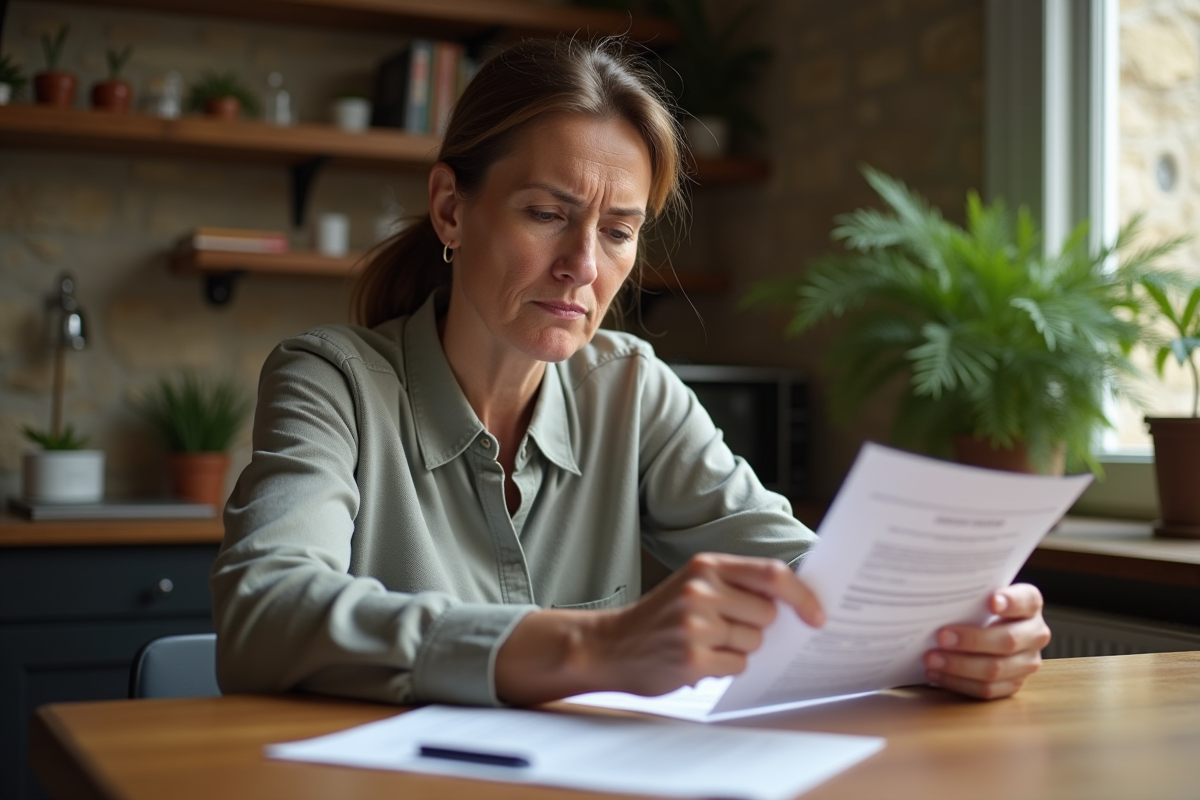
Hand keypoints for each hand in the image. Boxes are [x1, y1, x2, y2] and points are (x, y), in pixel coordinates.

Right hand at [591, 553, 824, 696]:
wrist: (609, 645)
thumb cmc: (661, 617)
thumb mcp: (693, 584)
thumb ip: (737, 586)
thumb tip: (794, 605)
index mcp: (706, 566)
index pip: (772, 574)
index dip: (802, 596)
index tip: (818, 616)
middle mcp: (701, 590)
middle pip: (767, 615)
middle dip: (755, 627)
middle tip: (724, 629)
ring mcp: (695, 624)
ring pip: (753, 644)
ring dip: (737, 650)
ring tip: (704, 643)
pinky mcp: (692, 658)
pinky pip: (737, 667)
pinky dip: (723, 668)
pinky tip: (697, 660)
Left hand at [924, 583, 1050, 699]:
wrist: (984, 626)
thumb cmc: (977, 606)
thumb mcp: (978, 595)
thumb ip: (970, 595)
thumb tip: (939, 596)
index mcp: (1030, 604)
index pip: (1027, 600)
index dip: (1011, 601)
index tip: (992, 602)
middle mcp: (1035, 633)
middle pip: (1008, 640)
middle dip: (972, 640)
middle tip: (941, 637)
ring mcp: (1028, 662)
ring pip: (996, 669)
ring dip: (960, 666)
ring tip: (932, 659)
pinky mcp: (1014, 684)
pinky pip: (987, 689)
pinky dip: (958, 683)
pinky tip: (937, 673)